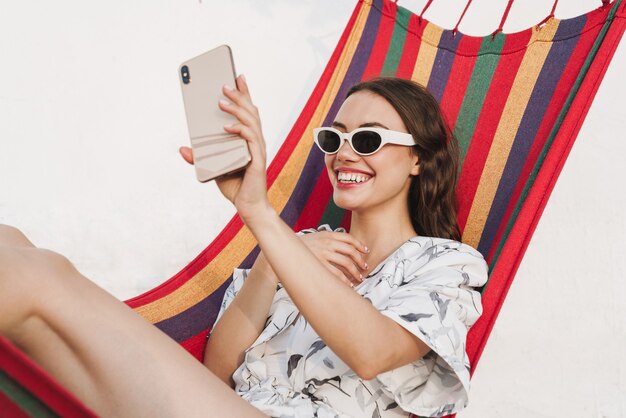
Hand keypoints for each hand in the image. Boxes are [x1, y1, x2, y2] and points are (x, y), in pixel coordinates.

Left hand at [179, 74, 270, 221]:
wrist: (248, 206)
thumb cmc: (235, 186)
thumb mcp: (213, 168)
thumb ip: (201, 157)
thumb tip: (183, 148)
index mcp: (248, 140)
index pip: (248, 111)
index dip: (244, 93)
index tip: (237, 76)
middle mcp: (255, 141)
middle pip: (251, 111)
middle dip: (239, 94)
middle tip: (224, 82)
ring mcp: (258, 149)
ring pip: (251, 120)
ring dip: (236, 108)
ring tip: (221, 100)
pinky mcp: (257, 159)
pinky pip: (249, 138)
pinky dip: (238, 130)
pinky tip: (225, 126)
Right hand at [298, 231, 368, 287]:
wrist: (284, 249)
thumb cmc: (301, 245)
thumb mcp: (316, 236)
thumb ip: (329, 239)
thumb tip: (344, 245)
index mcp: (328, 234)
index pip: (349, 238)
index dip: (359, 245)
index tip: (365, 251)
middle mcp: (327, 243)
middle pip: (351, 251)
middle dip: (360, 260)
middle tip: (365, 267)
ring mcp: (323, 254)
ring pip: (346, 263)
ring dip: (355, 272)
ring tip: (359, 278)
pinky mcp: (319, 265)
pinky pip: (336, 274)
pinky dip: (345, 280)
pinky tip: (349, 284)